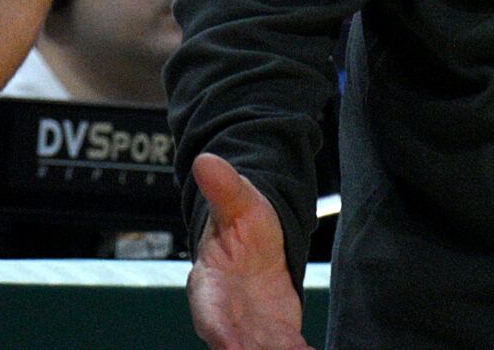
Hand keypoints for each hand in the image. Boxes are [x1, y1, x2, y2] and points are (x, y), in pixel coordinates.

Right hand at [186, 153, 312, 349]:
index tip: (227, 343)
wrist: (259, 241)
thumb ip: (223, 188)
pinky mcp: (278, 333)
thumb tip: (206, 161)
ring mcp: (251, 328)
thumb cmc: (241, 222)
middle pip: (234, 341)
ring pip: (261, 348)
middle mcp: (227, 314)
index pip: (208, 309)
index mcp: (209, 282)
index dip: (217, 328)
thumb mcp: (237, 201)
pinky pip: (288, 348)